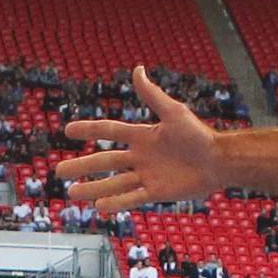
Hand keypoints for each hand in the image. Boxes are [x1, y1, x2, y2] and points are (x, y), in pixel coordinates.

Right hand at [55, 65, 221, 211]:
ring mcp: (148, 176)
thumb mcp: (173, 112)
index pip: (110, 132)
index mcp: (143, 135)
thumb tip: (137, 69)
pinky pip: (132, 198)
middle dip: (83, 167)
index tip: (68, 131)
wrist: (219, 161)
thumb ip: (152, 95)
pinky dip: (116, 203)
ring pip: (114, 183)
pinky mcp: (157, 193)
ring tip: (72, 194)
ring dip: (93, 189)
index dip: (90, 130)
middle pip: (106, 162)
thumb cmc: (199, 135)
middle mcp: (141, 156)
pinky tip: (98, 207)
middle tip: (59, 171)